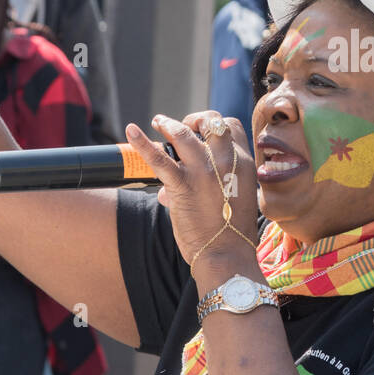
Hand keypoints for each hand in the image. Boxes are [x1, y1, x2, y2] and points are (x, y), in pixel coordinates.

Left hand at [124, 111, 258, 266]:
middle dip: (195, 119)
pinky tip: (131, 130)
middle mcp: (226, 161)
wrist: (227, 254)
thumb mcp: (236, 198)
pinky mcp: (182, 185)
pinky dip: (141, 142)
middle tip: (183, 127)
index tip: (203, 133)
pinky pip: (158, 158)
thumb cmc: (231, 233)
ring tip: (159, 122)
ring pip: (184, 133)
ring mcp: (203, 171)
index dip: (215, 125)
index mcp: (243, 164)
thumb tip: (168, 192)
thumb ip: (212, 185)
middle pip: (211, 121)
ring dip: (168, 124)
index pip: (230, 127)